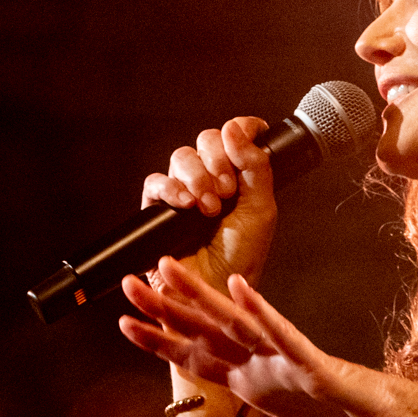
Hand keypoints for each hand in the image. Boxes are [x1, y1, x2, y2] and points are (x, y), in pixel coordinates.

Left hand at [118, 257, 417, 416]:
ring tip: (167, 270)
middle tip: (128, 282)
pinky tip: (238, 289)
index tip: (126, 324)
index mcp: (258, 385)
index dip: (162, 342)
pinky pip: (284, 337)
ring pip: (236, 323)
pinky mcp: (318, 366)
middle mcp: (267, 366)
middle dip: (166, 309)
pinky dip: (261, 313)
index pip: (200, 359)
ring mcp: (290, 361)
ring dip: (201, 298)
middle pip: (207, 332)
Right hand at [140, 116, 275, 293]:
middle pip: (206, 140)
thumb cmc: (241, 257)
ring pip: (181, 157)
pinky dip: (172, 189)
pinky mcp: (158, 208)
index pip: (235, 135)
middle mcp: (211, 179)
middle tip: (228, 190)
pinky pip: (156, 182)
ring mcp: (184, 192)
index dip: (241, 129)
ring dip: (198, 178)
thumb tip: (235, 128)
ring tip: (209, 208)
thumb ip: (256, 166)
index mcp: (239, 177)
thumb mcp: (261, 209)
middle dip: (218, 160)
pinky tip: (187, 205)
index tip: (250, 132)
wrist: (215, 288)